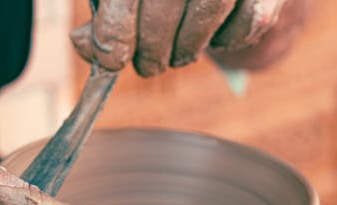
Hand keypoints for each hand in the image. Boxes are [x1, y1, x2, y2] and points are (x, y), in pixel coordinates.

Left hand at [69, 0, 300, 76]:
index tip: (111, 59)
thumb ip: (107, 14)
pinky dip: (230, 40)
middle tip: (148, 66)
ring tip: (178, 54)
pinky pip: (251, 19)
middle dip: (152, 47)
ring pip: (209, 8)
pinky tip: (214, 40)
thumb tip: (85, 46)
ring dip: (187, 47)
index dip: (115, 32)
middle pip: (166, 2)